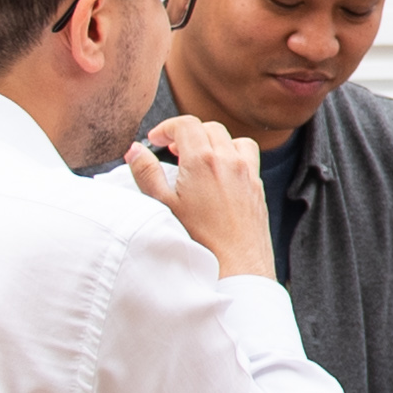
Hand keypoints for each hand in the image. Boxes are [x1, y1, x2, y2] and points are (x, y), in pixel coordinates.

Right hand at [128, 114, 272, 280]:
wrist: (237, 267)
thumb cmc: (199, 241)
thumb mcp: (162, 206)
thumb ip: (146, 173)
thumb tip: (134, 150)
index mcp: (203, 160)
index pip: (186, 125)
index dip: (167, 127)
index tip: (156, 139)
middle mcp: (229, 160)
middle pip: (208, 128)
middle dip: (188, 133)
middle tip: (172, 150)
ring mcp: (247, 172)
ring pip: (232, 139)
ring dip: (213, 141)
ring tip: (197, 158)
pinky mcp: (258, 187)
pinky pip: (248, 156)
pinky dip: (232, 154)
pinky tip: (220, 175)